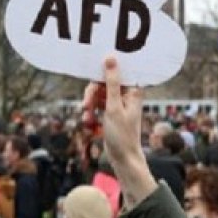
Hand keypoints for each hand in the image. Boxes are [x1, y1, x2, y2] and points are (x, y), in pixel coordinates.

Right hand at [82, 56, 156, 206]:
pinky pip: (95, 107)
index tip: (91, 80)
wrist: (123, 159)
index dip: (100, 74)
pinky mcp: (109, 113)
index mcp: (132, 90)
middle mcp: (125, 95)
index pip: (114, 72)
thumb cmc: (122, 135)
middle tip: (85, 106)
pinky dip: (91, 115)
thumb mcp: (114, 107)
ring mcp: (117, 104)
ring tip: (87, 120)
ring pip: (96, 96)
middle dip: (91, 96)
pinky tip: (90, 126)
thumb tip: (111, 58)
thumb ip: (112, 82)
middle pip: (101, 84)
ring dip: (89, 107)